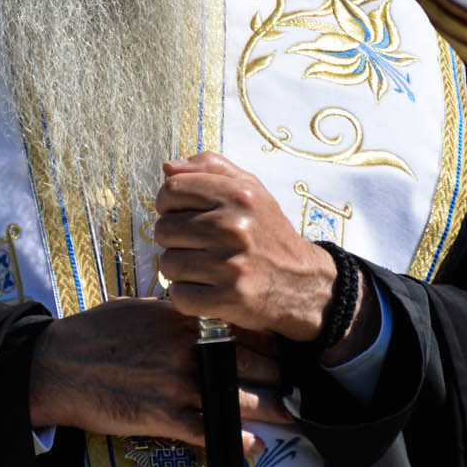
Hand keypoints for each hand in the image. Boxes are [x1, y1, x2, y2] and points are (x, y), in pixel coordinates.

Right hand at [28, 297, 290, 448]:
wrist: (57, 365)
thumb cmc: (92, 335)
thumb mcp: (135, 309)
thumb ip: (171, 314)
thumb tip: (193, 314)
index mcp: (181, 320)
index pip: (240, 327)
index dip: (269, 340)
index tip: (285, 349)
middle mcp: (186, 349)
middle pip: (250, 363)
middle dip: (279, 376)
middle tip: (298, 385)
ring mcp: (176, 383)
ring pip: (237, 398)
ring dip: (270, 410)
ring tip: (291, 416)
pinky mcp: (162, 416)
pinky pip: (209, 431)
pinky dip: (236, 440)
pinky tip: (255, 445)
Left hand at [151, 152, 336, 342]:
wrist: (302, 283)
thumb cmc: (267, 232)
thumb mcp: (250, 189)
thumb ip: (211, 167)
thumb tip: (168, 167)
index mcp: (238, 195)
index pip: (172, 190)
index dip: (167, 204)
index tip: (181, 214)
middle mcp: (234, 227)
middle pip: (164, 229)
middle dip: (174, 239)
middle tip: (198, 245)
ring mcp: (231, 265)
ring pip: (168, 263)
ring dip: (179, 269)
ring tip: (203, 267)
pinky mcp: (228, 298)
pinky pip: (179, 295)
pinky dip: (187, 295)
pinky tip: (206, 288)